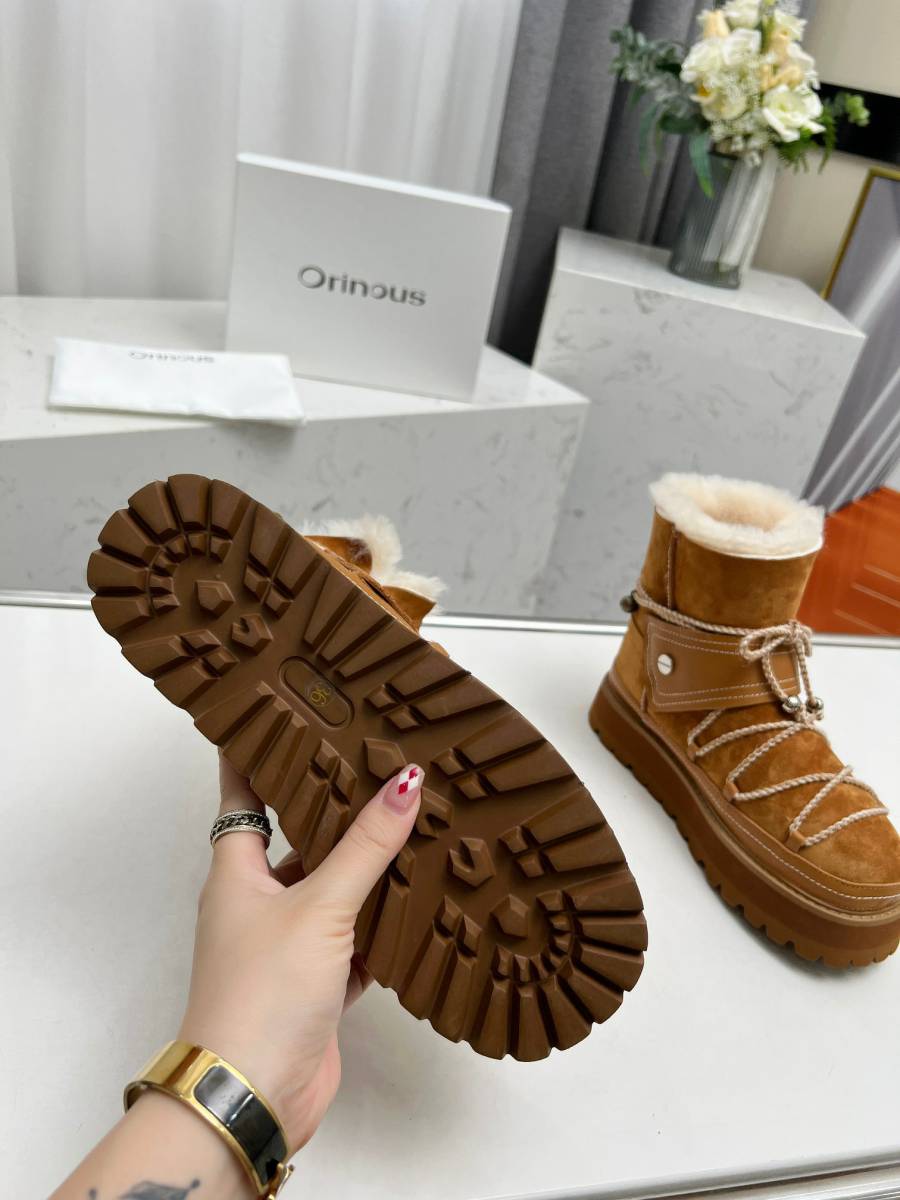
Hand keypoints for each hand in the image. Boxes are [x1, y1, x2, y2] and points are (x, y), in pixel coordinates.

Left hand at [178, 753, 422, 1154]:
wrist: (253, 1093)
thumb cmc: (260, 994)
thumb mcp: (318, 906)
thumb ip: (365, 847)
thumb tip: (406, 783)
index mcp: (237, 872)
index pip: (244, 794)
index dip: (261, 753)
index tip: (283, 713)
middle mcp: (258, 902)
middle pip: (299, 838)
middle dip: (336, 807)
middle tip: (377, 761)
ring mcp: (289, 944)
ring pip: (334, 889)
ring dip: (368, 868)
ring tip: (412, 819)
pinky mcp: (318, 984)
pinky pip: (356, 940)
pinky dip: (384, 925)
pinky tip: (419, 902)